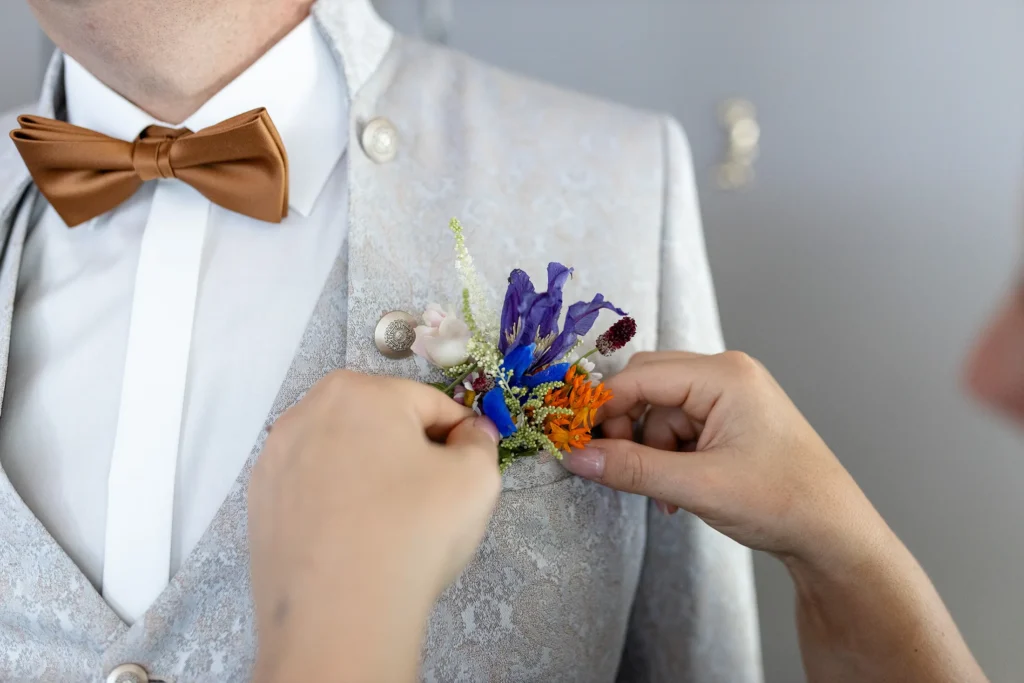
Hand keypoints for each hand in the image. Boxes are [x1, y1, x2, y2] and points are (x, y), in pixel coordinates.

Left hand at [248, 370, 501, 682]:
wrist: (339, 617)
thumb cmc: (412, 532)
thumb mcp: (476, 478)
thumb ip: (480, 443)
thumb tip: (469, 434)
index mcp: (359, 391)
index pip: (429, 404)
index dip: (458, 438)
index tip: (468, 473)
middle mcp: (305, 413)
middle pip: (380, 425)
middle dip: (410, 455)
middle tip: (430, 503)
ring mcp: (274, 459)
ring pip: (344, 458)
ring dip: (371, 480)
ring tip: (389, 527)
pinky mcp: (259, 503)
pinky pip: (313, 491)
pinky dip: (337, 507)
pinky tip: (354, 542)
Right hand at [563, 351, 885, 567]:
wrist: (834, 534)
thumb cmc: (782, 502)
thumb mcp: (698, 486)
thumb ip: (632, 468)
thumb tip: (576, 457)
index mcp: (725, 375)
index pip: (641, 377)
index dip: (602, 407)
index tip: (573, 440)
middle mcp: (726, 375)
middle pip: (647, 385)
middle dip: (625, 428)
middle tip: (613, 466)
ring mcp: (730, 396)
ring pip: (659, 410)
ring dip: (648, 450)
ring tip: (664, 494)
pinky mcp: (730, 420)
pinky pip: (678, 426)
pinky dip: (667, 456)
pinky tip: (677, 491)